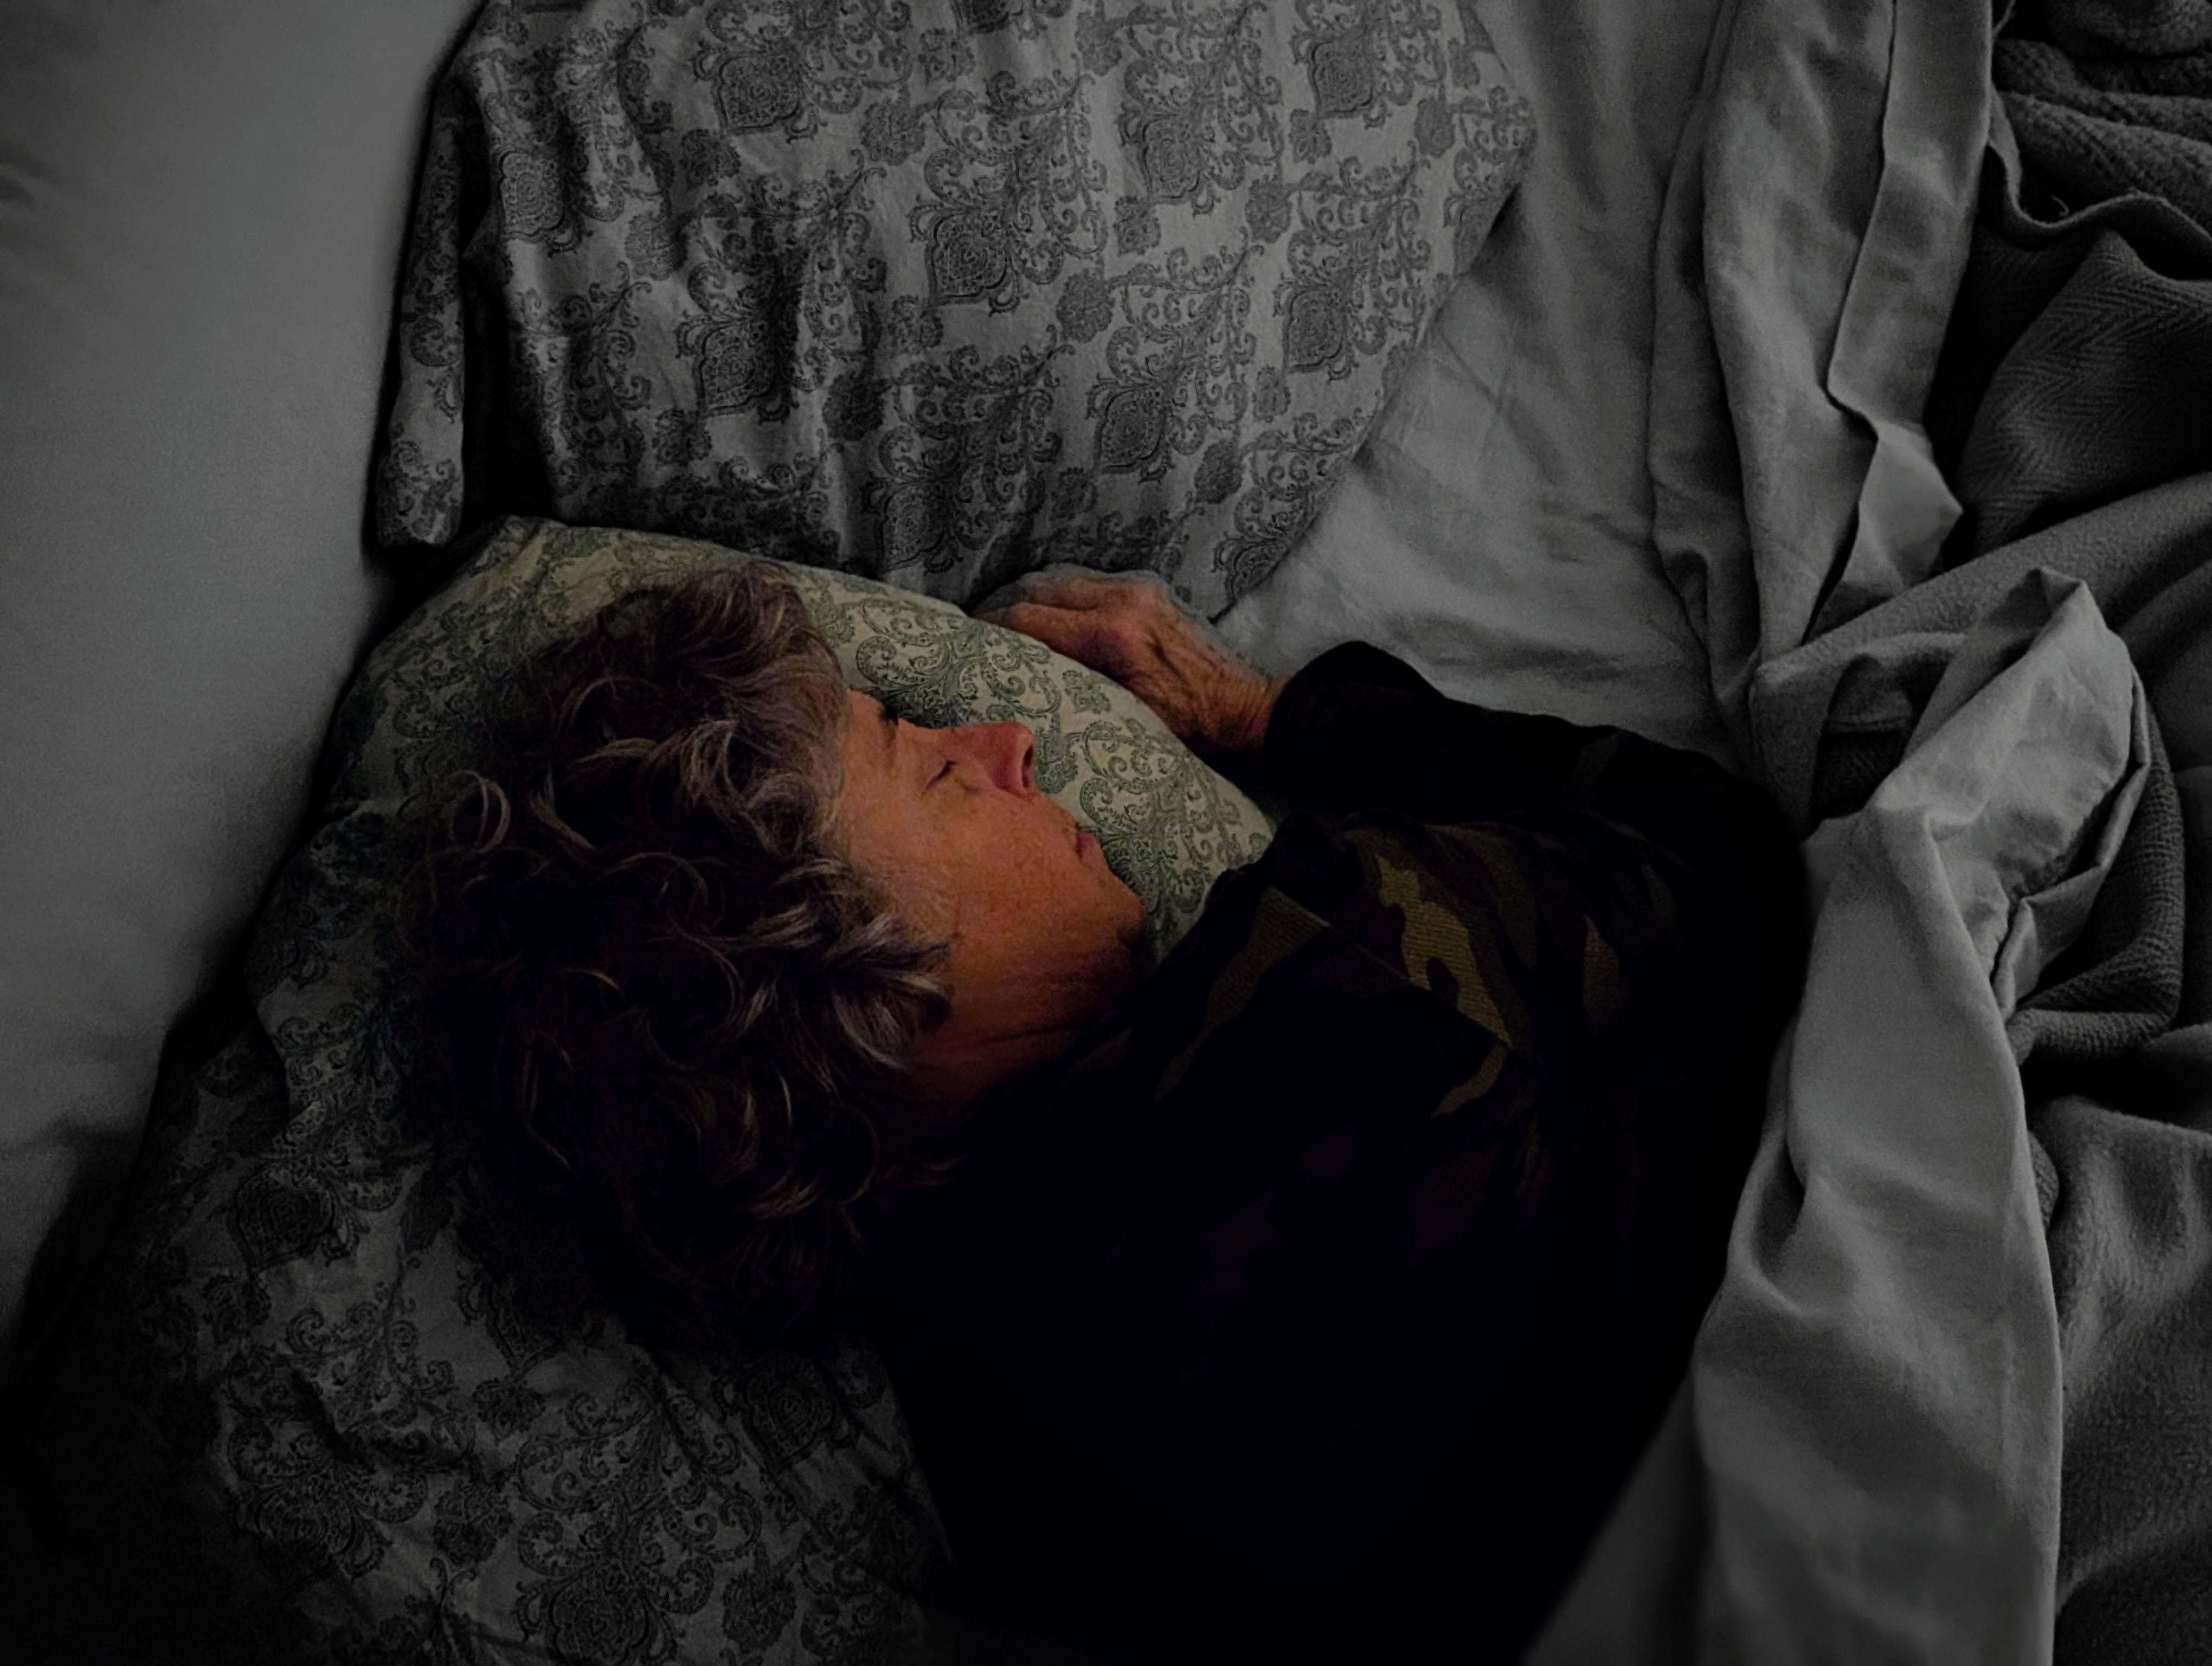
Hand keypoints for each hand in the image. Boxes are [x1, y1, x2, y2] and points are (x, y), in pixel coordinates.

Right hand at [973, 566, 1285, 759]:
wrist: (1242, 706)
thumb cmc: (1186, 724)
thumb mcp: (1122, 715)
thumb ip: (1072, 687)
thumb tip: (1018, 677)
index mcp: (1114, 632)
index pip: (1031, 617)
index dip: (990, 627)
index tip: (966, 641)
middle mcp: (1124, 598)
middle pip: (1040, 587)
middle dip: (1001, 605)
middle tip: (974, 628)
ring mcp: (1138, 587)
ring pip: (1061, 577)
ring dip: (1028, 594)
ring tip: (1001, 619)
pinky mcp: (1147, 588)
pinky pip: (1087, 580)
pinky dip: (1058, 593)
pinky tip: (1044, 613)